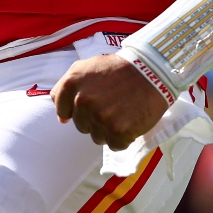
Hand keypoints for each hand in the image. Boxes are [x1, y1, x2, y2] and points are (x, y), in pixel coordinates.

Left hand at [52, 54, 168, 149]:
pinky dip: (123, 138)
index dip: (77, 110)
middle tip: (112, 104)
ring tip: (122, 111)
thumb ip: (65, 88)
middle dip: (95, 119)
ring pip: (97, 137)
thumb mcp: (85, 67)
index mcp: (72, 83)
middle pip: (81, 126)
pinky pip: (115, 145)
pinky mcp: (118, 131)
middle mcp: (83, 101)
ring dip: (109, 130)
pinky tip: (130, 121)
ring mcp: (101, 117)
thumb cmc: (118, 70)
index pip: (62, 111)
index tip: (92, 103)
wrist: (151, 71)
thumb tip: (61, 117)